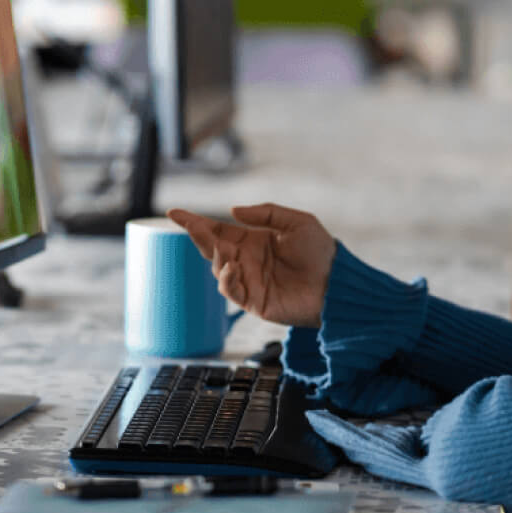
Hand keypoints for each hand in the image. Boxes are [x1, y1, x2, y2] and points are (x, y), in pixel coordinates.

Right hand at [168, 204, 336, 327]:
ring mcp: (249, 281)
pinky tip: (232, 267)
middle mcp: (247, 260)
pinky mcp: (254, 301)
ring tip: (223, 248)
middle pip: (212, 247)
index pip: (218, 230)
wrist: (336, 284)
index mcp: (254, 240)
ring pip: (217, 268)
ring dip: (215, 257)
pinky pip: (230, 291)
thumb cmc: (321, 253)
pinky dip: (226, 279)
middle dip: (198, 235)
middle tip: (190, 225)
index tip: (174, 212)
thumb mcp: (297, 222)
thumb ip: (266, 213)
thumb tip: (233, 211)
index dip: (196, 222)